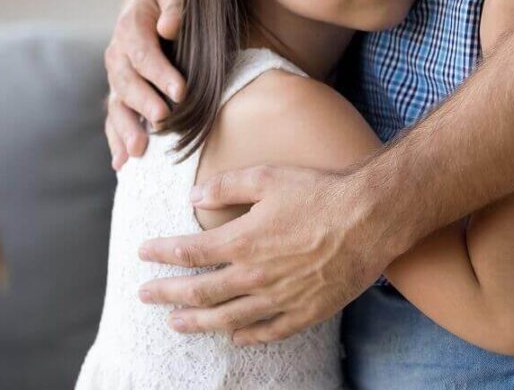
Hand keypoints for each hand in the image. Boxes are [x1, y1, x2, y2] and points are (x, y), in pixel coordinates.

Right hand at [105, 0, 186, 169]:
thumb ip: (174, 5)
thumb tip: (169, 26)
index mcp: (130, 28)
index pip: (142, 53)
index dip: (159, 73)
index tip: (180, 91)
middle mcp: (117, 54)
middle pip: (126, 83)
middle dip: (144, 103)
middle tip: (163, 121)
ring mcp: (116, 76)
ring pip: (117, 104)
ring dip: (126, 128)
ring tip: (138, 152)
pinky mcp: (119, 92)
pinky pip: (114, 116)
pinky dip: (116, 139)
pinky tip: (121, 163)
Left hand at [137, 166, 395, 344]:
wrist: (370, 218)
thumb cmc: (320, 192)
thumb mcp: (268, 176)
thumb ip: (227, 185)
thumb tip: (193, 196)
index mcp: (242, 241)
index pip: (189, 252)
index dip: (162, 254)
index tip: (143, 254)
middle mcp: (255, 275)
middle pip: (200, 292)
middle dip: (167, 294)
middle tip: (144, 295)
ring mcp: (280, 298)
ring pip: (228, 318)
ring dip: (197, 322)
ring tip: (175, 323)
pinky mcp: (306, 311)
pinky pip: (269, 331)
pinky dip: (247, 336)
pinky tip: (234, 337)